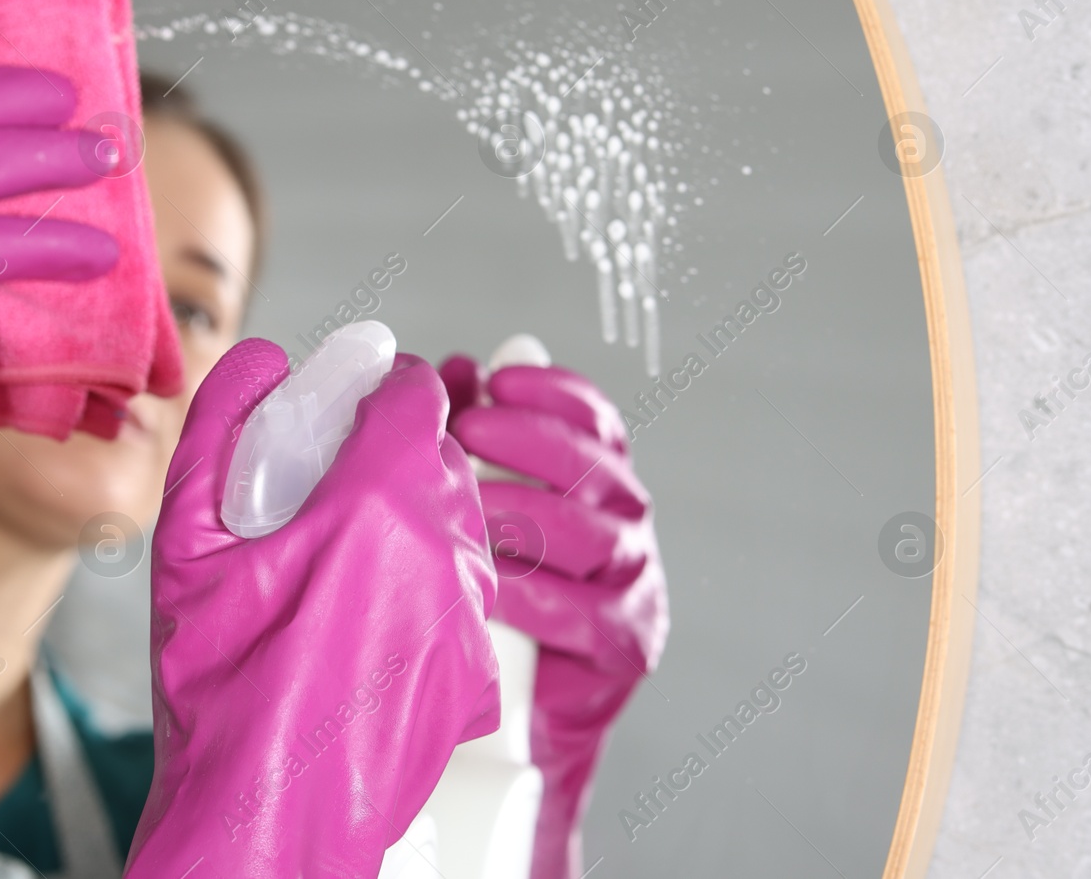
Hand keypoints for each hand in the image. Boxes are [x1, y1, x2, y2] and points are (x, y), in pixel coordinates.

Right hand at [126, 340, 499, 878]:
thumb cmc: (219, 684)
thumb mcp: (185, 541)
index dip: (378, 390)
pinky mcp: (477, 666)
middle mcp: (444, 549)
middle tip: (325, 496)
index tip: (345, 412)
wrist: (262, 813)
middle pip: (441, 456)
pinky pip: (461, 591)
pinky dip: (422, 587)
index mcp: (376, 503)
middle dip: (389, 458)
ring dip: (411, 521)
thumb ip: (219, 426)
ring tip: (338, 568)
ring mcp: (469, 612)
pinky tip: (362, 626)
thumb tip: (260, 359)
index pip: (417, 394)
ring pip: (457, 523)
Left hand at [440, 356, 668, 878]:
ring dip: (523, 511)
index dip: (554, 392)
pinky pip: (582, 612)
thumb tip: (455, 368)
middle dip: (528, 440)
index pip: (596, 421)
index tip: (501, 377)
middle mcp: (628, 526)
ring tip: (468, 504)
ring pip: (589, 533)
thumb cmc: (495, 602)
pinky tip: (486, 586)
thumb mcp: (483, 512)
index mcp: (600, 485)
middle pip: (594, 467)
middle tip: (468, 429)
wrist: (524, 721)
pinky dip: (530, 594)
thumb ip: (479, 441)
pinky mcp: (627, 646)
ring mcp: (635, 586)